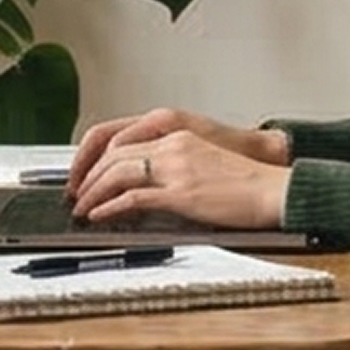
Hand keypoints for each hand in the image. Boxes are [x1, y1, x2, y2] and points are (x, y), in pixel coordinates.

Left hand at [71, 123, 292, 231]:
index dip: (95, 158)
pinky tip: (99, 215)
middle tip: (75, 194)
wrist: (274, 189)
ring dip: (93, 192)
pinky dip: (110, 207)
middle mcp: (172, 144)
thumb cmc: (246, 181)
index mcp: (176, 133)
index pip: (120, 139)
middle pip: (112, 154)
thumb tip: (145, 185)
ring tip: (82, 207)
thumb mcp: (203, 160)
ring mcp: (175, 168)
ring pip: (116, 173)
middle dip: (87, 176)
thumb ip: (172, 164)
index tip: (85, 175)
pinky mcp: (181, 193)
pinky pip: (133, 198)